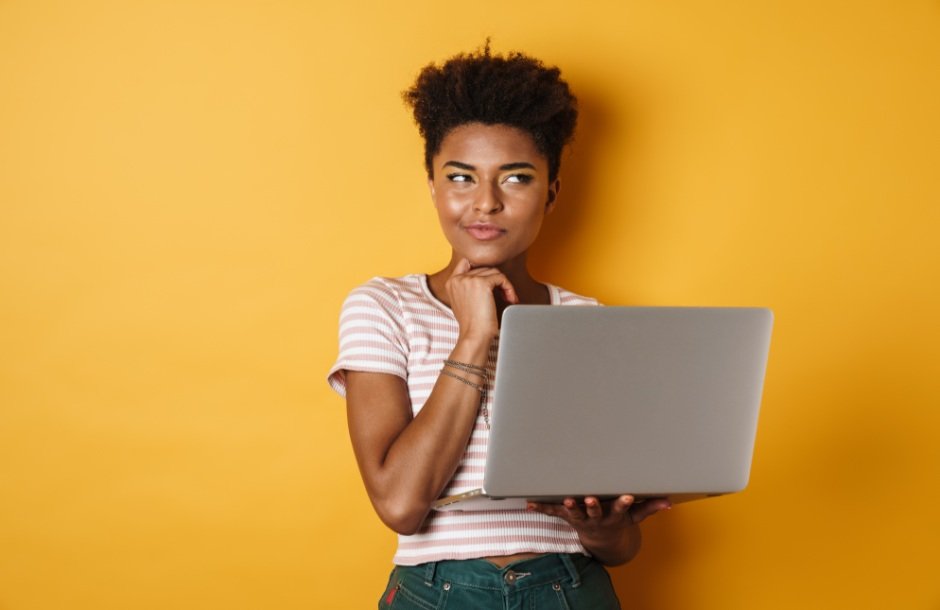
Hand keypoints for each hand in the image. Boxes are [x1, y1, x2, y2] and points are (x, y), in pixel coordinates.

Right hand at [445, 258, 518, 341]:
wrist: (474, 336)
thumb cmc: (472, 324)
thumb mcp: (463, 302)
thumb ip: (467, 288)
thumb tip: (486, 279)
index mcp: (451, 282)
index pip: (466, 262)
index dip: (480, 269)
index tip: (490, 282)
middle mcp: (458, 279)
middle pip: (483, 268)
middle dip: (495, 281)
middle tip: (503, 295)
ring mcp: (469, 280)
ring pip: (494, 272)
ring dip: (504, 285)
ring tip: (508, 298)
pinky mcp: (482, 284)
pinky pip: (501, 278)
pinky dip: (509, 288)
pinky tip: (510, 299)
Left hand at [527, 495, 670, 545]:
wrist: (603, 541)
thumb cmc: (619, 521)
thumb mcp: (634, 517)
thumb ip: (649, 508)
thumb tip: (668, 502)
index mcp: (613, 516)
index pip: (620, 509)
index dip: (623, 503)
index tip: (628, 495)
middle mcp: (596, 518)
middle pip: (594, 512)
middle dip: (592, 506)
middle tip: (590, 499)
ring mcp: (581, 519)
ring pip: (574, 513)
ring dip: (569, 507)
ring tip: (565, 501)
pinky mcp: (568, 517)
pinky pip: (553, 513)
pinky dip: (541, 508)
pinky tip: (529, 503)